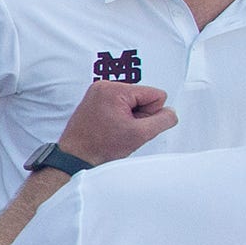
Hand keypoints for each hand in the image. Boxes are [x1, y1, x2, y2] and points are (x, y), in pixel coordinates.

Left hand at [56, 79, 174, 165]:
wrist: (74, 158)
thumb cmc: (99, 147)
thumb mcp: (140, 134)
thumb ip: (163, 120)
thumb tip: (171, 112)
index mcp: (114, 89)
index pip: (155, 95)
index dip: (150, 115)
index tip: (132, 126)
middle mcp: (104, 86)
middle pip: (143, 97)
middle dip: (139, 116)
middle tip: (122, 130)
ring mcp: (97, 93)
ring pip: (133, 102)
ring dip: (129, 118)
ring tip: (114, 130)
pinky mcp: (94, 100)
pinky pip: (120, 105)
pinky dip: (120, 117)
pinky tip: (109, 128)